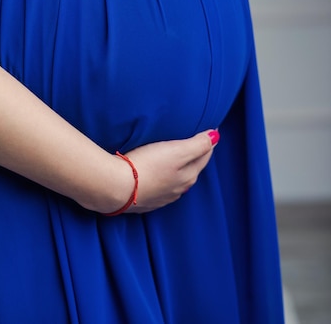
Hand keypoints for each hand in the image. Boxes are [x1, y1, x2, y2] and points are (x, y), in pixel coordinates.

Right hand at [104, 129, 219, 214]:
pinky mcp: (145, 200)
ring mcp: (162, 197)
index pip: (204, 155)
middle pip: (192, 168)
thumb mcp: (176, 151)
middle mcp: (178, 189)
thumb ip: (198, 144)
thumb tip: (216, 136)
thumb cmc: (146, 165)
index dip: (207, 141)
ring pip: (176, 180)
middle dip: (195, 155)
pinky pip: (160, 187)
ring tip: (175, 156)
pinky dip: (163, 178)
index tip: (209, 130)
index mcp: (188, 176)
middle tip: (195, 141)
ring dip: (178, 168)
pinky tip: (157, 174)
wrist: (116, 187)